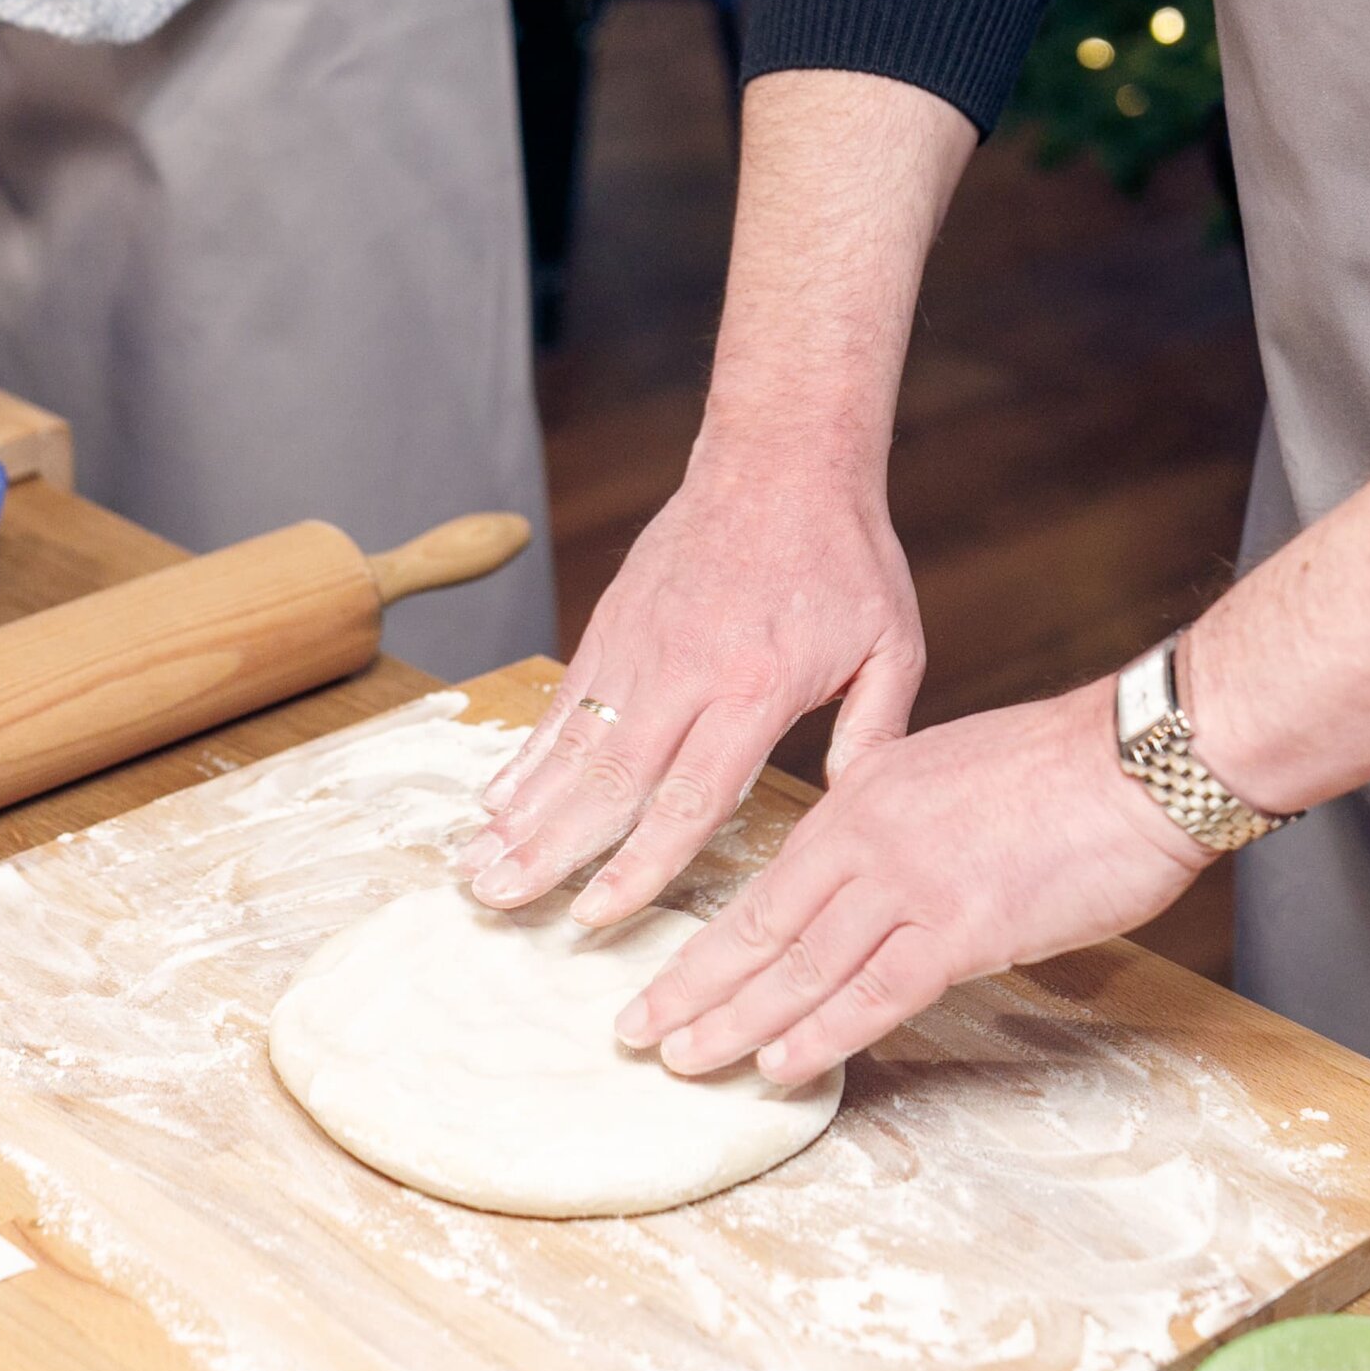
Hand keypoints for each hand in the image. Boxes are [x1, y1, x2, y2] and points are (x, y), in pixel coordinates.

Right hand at [460, 442, 922, 925]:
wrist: (782, 456)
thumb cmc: (844, 554)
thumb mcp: (892, 646)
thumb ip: (875, 735)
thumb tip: (857, 815)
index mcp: (757, 689)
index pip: (688, 796)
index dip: (637, 863)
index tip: (594, 915)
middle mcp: (685, 672)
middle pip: (607, 781)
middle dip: (548, 851)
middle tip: (498, 901)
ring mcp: (639, 646)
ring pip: (570, 745)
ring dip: (520, 811)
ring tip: (477, 864)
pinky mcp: (611, 624)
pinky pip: (562, 702)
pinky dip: (526, 755)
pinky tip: (496, 798)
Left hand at [615, 681, 1211, 1086]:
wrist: (1137, 758)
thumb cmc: (1062, 770)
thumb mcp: (948, 774)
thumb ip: (898, 822)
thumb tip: (869, 876)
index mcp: (862, 796)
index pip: (766, 882)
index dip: (708, 940)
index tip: (664, 978)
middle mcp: (868, 838)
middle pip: (760, 926)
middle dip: (692, 986)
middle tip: (635, 1033)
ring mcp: (909, 883)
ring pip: (801, 965)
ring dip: (736, 1021)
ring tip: (685, 1060)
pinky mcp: (961, 927)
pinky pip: (874, 991)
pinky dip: (822, 1034)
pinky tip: (780, 1065)